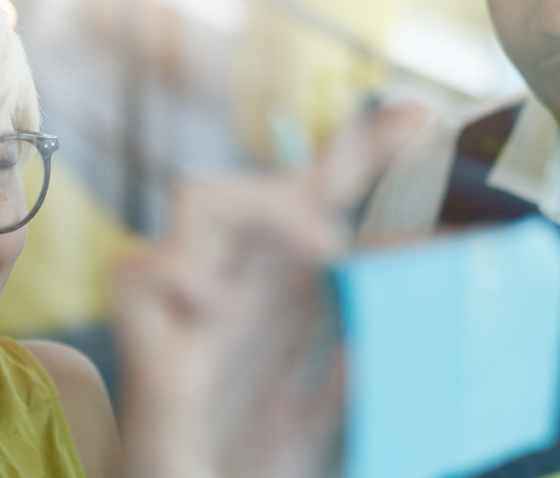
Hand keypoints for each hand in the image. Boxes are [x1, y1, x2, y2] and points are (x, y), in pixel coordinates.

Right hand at [113, 106, 428, 477]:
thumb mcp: (323, 404)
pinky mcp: (140, 327)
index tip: (420, 114)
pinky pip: (142, 266)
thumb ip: (355, 359)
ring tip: (317, 250)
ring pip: (198, 197)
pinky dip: (181, 273)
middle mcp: (228, 279)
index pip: (316, 198)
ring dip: (259, 209)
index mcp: (275, 287)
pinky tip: (216, 309)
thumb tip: (405, 295)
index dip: (362, 151)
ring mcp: (182, 297)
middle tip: (348, 238)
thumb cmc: (244, 457)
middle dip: (312, 176)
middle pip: (259, 181)